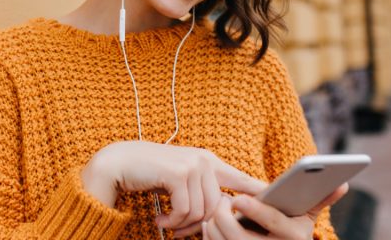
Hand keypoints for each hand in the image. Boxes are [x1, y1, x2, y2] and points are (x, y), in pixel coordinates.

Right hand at [81, 141, 265, 236]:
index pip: (242, 179)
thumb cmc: (147, 174)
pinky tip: (160, 219)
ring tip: (166, 223)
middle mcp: (204, 160)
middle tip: (178, 230)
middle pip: (219, 206)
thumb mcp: (178, 181)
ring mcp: (192, 164)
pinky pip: (186, 210)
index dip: (259, 193)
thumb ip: (200, 191)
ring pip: (202, 211)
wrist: (117, 163)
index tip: (273, 203)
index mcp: (208, 161)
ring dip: (183, 224)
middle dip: (201, 225)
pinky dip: (172, 221)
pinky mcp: (179, 173)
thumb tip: (218, 215)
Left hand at [202, 183, 348, 238]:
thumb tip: (342, 184)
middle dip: (224, 216)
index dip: (255, 210)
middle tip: (221, 199)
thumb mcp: (308, 219)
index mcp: (293, 236)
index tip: (238, 198)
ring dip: (214, 224)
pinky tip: (209, 223)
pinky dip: (209, 236)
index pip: (273, 222)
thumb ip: (321, 199)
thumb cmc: (293, 234)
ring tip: (214, 208)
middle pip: (240, 236)